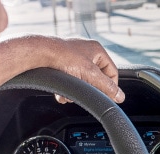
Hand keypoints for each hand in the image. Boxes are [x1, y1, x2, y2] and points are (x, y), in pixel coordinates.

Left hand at [0, 35, 124, 102]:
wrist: (39, 54)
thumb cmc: (63, 58)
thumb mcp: (90, 75)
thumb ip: (107, 87)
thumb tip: (120, 96)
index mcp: (97, 51)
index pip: (113, 73)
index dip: (110, 87)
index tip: (106, 97)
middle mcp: (87, 52)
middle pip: (96, 78)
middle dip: (89, 90)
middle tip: (84, 96)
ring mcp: (74, 56)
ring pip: (82, 80)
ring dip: (76, 91)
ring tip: (69, 96)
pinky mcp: (62, 62)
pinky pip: (70, 78)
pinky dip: (67, 88)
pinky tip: (61, 94)